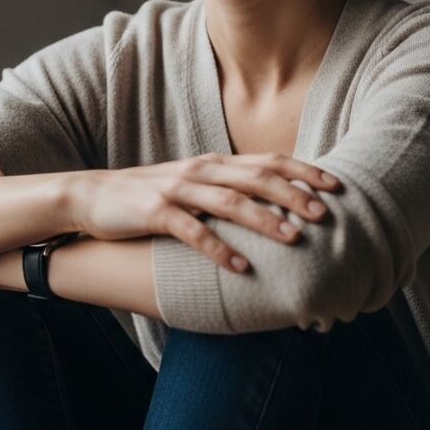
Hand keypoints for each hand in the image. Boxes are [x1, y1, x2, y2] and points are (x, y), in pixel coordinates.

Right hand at [67, 153, 343, 274]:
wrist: (93, 196)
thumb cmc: (151, 197)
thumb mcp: (194, 186)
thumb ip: (228, 190)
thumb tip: (274, 207)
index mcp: (215, 164)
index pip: (268, 162)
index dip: (303, 172)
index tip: (336, 186)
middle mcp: (201, 171)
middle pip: (256, 178)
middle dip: (294, 194)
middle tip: (326, 214)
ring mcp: (178, 190)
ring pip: (229, 202)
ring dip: (264, 219)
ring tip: (294, 238)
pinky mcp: (155, 212)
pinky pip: (191, 232)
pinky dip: (217, 249)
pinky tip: (239, 267)